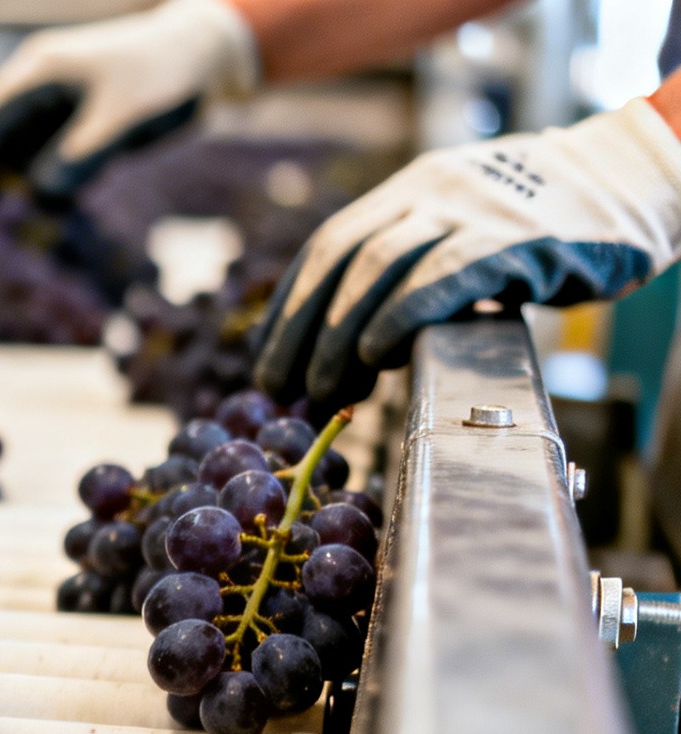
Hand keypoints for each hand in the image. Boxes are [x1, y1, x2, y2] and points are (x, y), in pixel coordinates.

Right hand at [0, 0, 258, 221]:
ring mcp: (52, 102)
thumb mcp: (124, 115)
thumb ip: (82, 154)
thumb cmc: (163, 75)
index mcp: (40, 72)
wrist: (202, 52)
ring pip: (10, 148)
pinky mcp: (71, 120)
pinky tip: (33, 215)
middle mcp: (36, 84)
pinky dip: (30, 183)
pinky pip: (38, 154)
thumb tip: (40, 196)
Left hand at [254, 100, 680, 408]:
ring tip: (321, 388)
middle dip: (297, 328)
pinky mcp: (514, 240)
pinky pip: (439, 275)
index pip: (325, 246)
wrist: (636, 176)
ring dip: (336, 333)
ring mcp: (470, 210)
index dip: (287, 306)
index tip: (265, 360)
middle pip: (338, 257)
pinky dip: (397, 316)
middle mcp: (429, 191)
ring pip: (376, 265)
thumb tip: (351, 344)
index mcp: (409, 189)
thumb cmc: (544, 223)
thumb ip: (413, 267)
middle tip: (280, 389)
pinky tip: (374, 354)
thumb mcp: (464, 228)